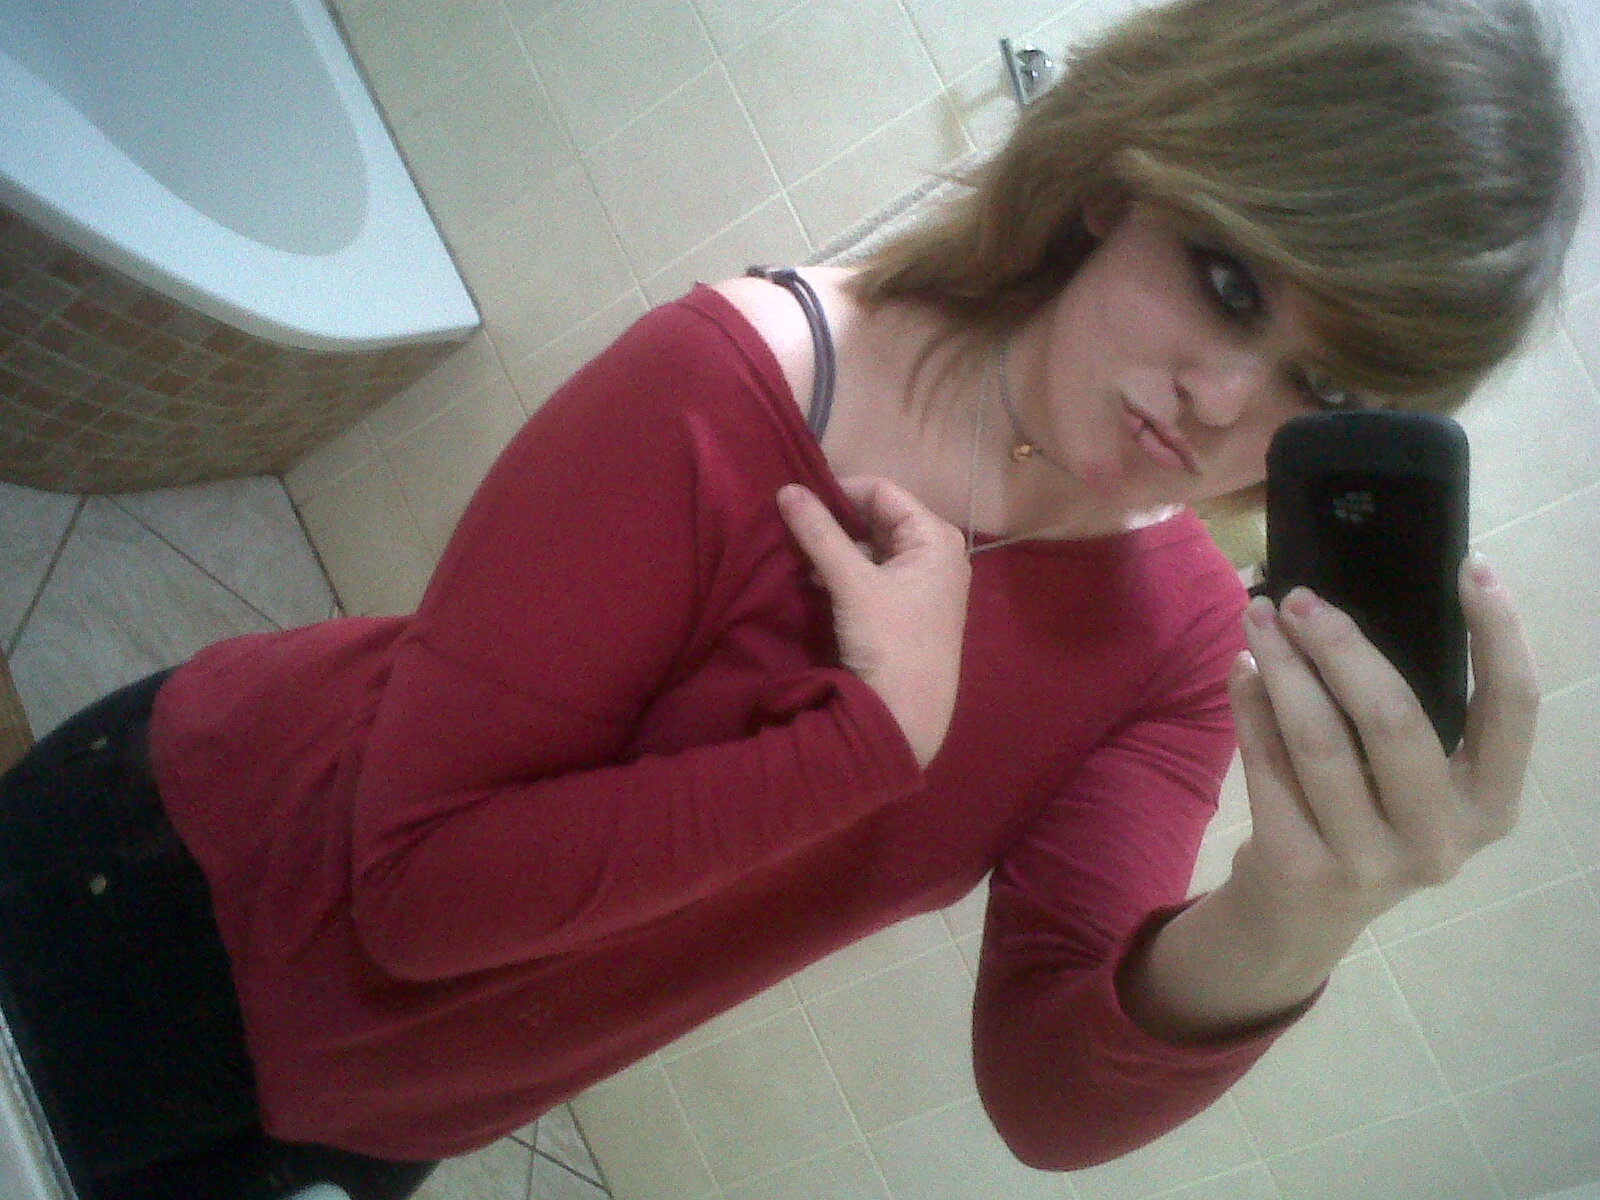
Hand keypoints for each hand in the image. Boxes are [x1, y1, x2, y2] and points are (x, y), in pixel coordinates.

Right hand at [777, 477, 971, 767]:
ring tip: (796, 554)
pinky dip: (844, 572)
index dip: (838, 490)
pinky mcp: (908, 608)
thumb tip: (786, 489)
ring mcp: (924, 582)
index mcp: (935, 537)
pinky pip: (873, 574)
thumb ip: (819, 533)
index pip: (882, 491)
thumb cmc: (889, 641)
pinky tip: (813, 580)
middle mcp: (936, 553)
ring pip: (872, 548)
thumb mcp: (852, 583)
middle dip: (835, 521)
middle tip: (791, 525)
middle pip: (877, 518)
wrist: (907, 716)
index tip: (796, 500)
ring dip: (835, 549)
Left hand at [1224, 555, 1538, 959]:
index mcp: (1490, 806)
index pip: (1513, 708)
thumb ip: (1403, 710)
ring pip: (1319, 739)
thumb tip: (1350, 602)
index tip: (1473, 566)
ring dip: (1282, 665)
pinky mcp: (1299, 867)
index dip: (1499, 634)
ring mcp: (1368, 861)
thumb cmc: (1367, 818)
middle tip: (1297, 597)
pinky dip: (1249, 707)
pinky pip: (1266, 765)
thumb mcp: (1410, 781)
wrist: (1300, 917)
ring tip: (1255, 617)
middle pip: (1394, 717)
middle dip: (1341, 646)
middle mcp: (1441, 840)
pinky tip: (1241, 670)